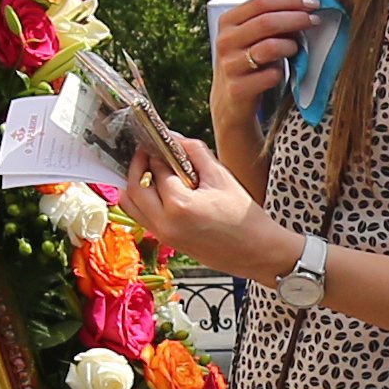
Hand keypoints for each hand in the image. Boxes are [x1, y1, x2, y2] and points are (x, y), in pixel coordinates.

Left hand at [127, 134, 294, 283]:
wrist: (256, 251)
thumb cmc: (243, 215)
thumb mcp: (221, 176)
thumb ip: (194, 151)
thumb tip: (173, 137)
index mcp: (179, 205)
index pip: (156, 170)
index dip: (155, 152)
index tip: (156, 141)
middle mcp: (165, 223)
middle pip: (133, 190)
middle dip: (136, 166)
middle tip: (146, 152)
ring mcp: (163, 236)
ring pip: (131, 207)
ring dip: (134, 185)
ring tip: (148, 169)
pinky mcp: (167, 241)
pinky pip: (143, 217)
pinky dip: (143, 201)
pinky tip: (157, 189)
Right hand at [209, 0, 315, 133]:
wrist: (230, 102)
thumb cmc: (247, 63)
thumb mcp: (251, 37)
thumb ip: (270, 21)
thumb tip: (305, 7)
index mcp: (228, 22)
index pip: (261, 2)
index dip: (290, 1)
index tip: (313, 3)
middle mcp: (225, 41)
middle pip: (266, 22)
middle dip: (296, 18)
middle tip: (314, 20)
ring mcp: (229, 65)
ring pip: (270, 47)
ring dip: (290, 46)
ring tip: (296, 49)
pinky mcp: (238, 89)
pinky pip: (271, 75)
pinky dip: (282, 73)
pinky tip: (281, 74)